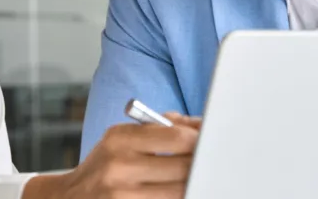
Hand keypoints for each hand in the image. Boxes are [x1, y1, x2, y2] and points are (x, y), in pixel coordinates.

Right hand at [24, 114, 200, 198]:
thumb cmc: (104, 167)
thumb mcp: (121, 139)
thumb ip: (160, 128)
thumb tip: (201, 126)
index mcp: (119, 140)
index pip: (177, 137)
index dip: (201, 139)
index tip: (211, 141)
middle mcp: (119, 168)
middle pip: (183, 167)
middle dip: (201, 165)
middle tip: (212, 162)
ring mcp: (122, 196)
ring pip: (180, 192)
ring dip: (194, 185)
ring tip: (198, 179)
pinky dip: (178, 197)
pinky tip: (178, 192)